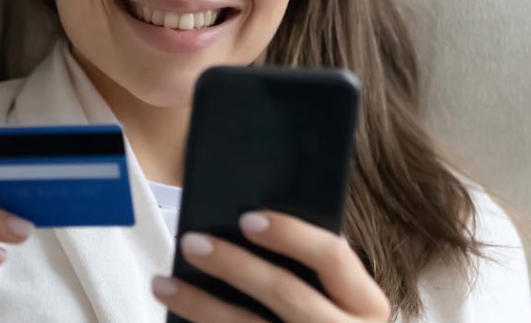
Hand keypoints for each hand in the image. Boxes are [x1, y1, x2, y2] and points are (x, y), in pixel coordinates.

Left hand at [152, 211, 390, 322]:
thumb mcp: (341, 302)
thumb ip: (313, 270)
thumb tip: (247, 226)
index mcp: (367, 305)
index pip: (333, 257)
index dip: (291, 234)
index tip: (247, 218)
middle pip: (286, 293)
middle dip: (234, 265)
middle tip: (190, 242)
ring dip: (199, 305)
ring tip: (163, 283)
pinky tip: (178, 318)